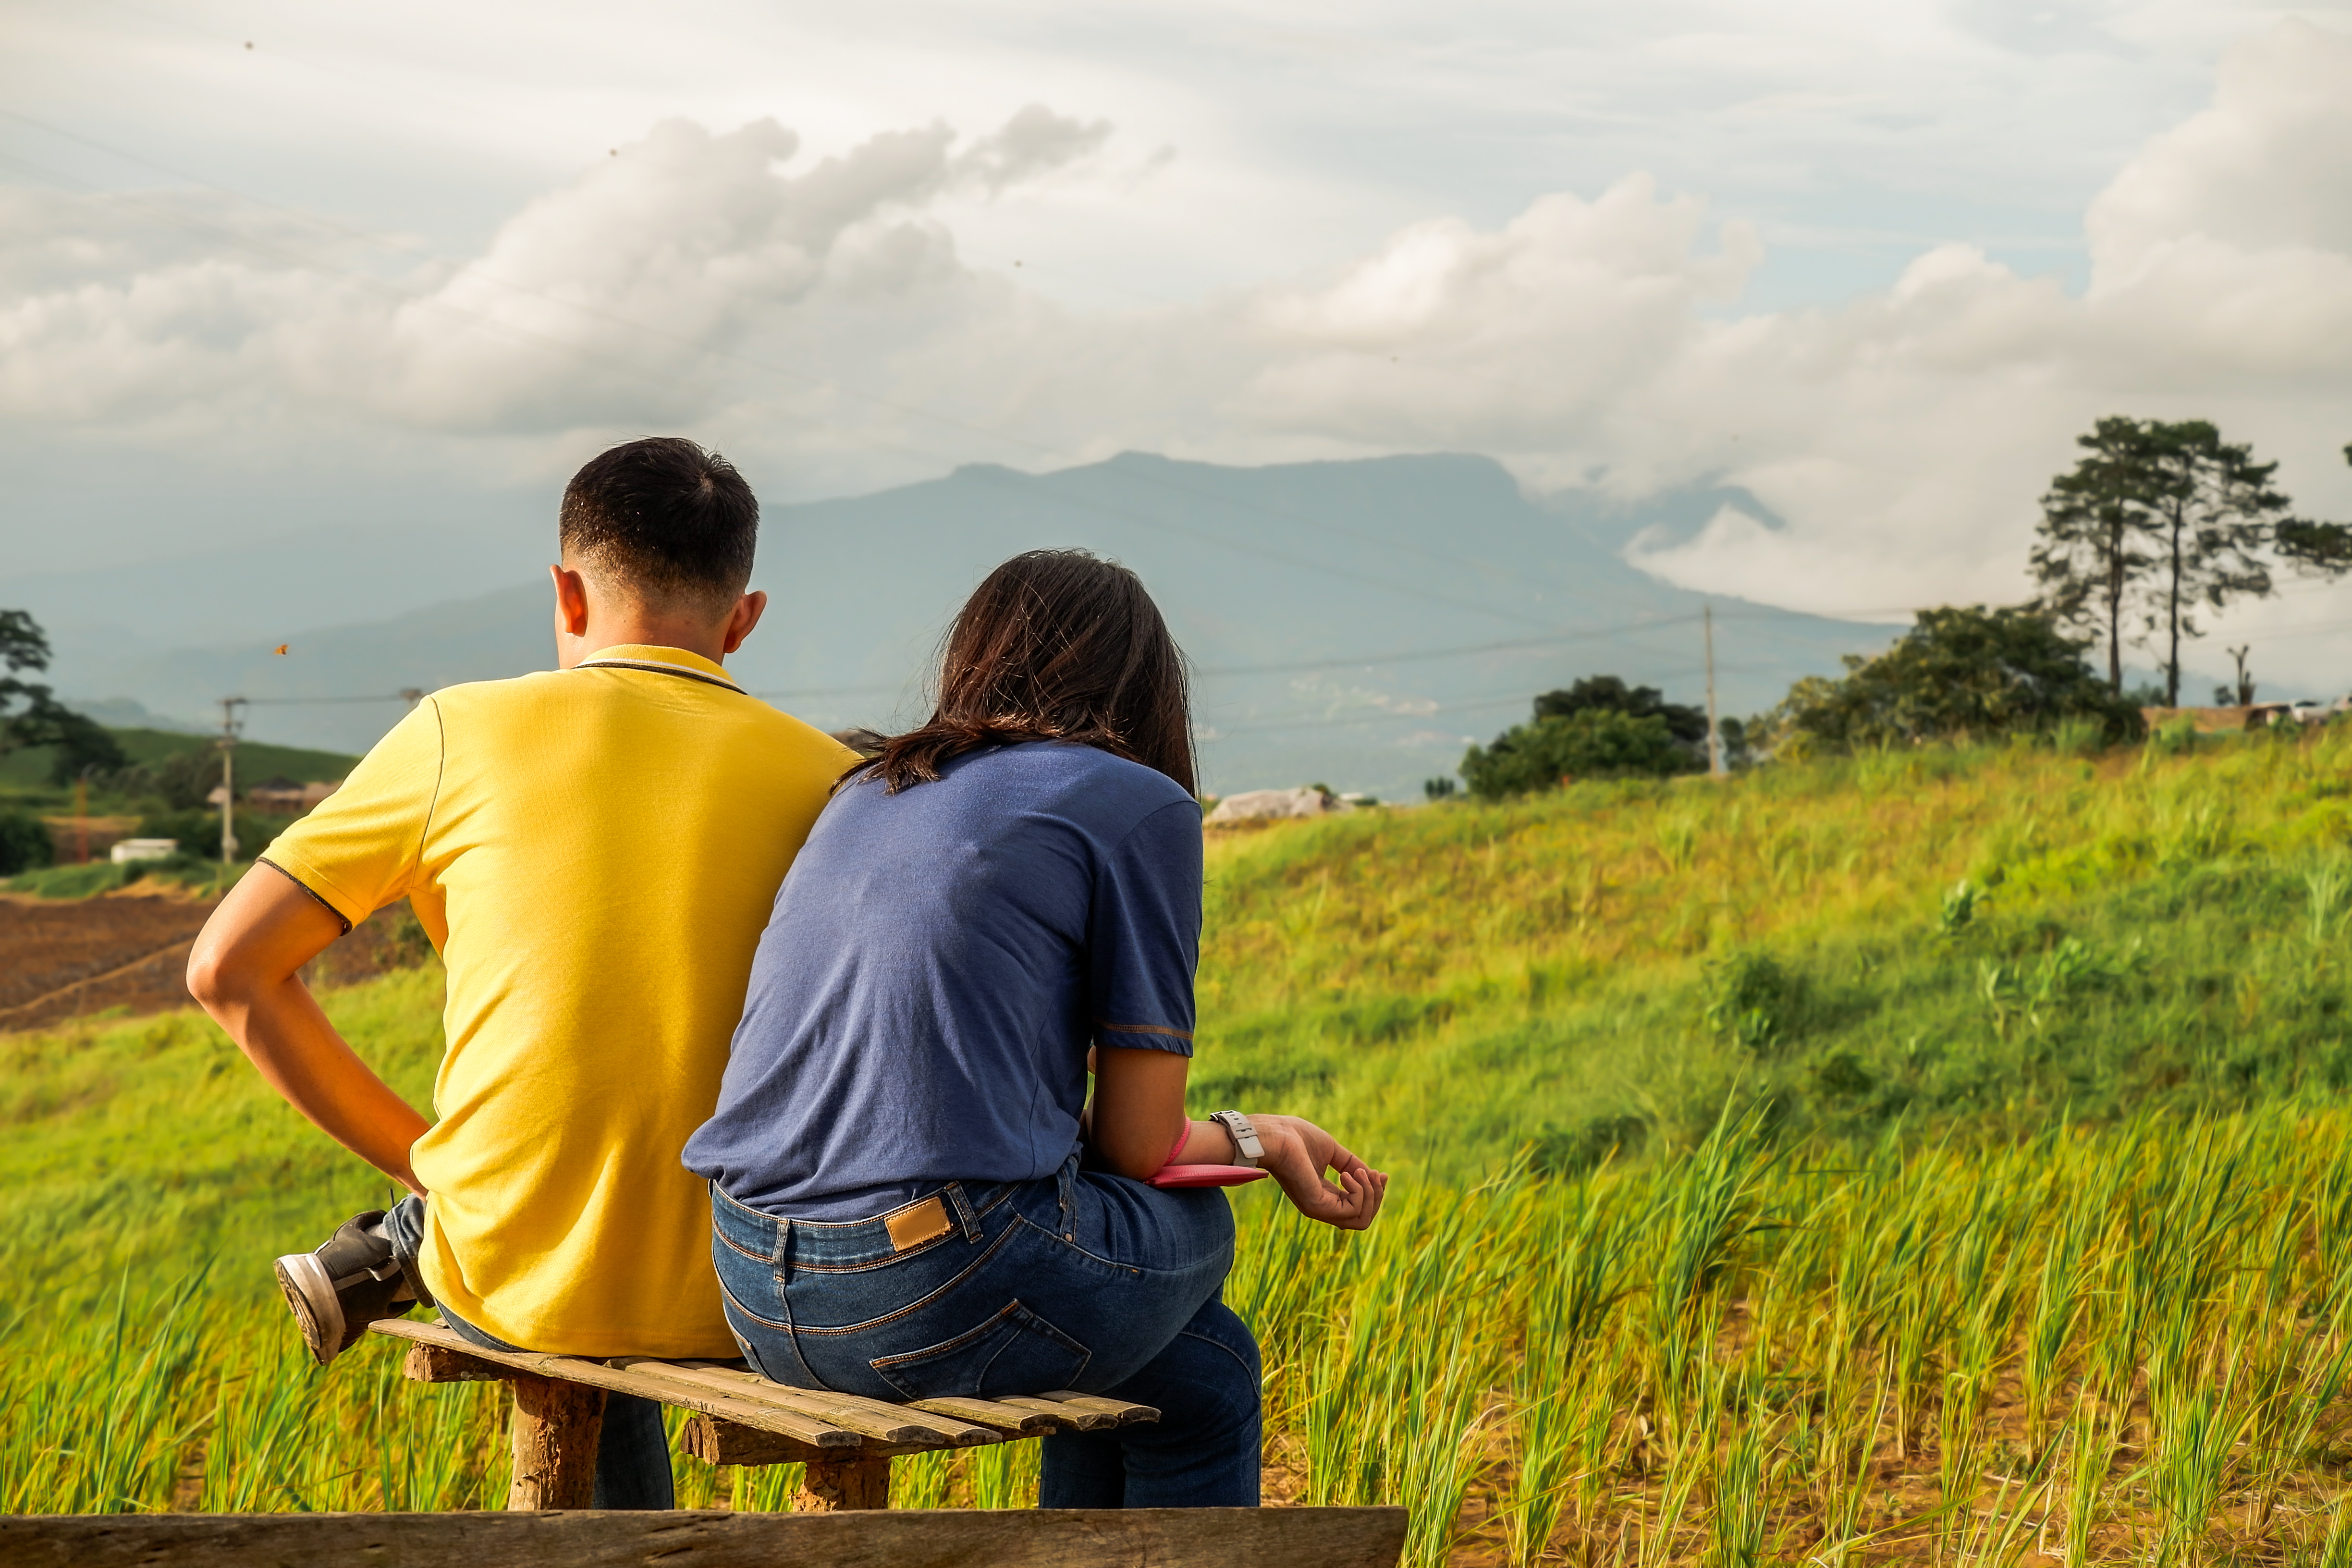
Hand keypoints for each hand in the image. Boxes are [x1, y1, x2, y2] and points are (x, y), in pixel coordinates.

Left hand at [1248, 1114, 1387, 1230]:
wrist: (1277, 1134)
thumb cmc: (1297, 1138)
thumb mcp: (1332, 1151)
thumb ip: (1352, 1165)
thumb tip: (1373, 1175)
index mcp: (1324, 1195)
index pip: (1357, 1207)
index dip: (1374, 1192)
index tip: (1380, 1173)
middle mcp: (1322, 1206)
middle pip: (1363, 1218)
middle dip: (1377, 1196)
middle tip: (1375, 1174)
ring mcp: (1319, 1209)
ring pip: (1361, 1219)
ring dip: (1371, 1194)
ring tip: (1361, 1172)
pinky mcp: (1317, 1206)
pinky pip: (1353, 1211)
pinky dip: (1360, 1192)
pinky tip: (1349, 1175)